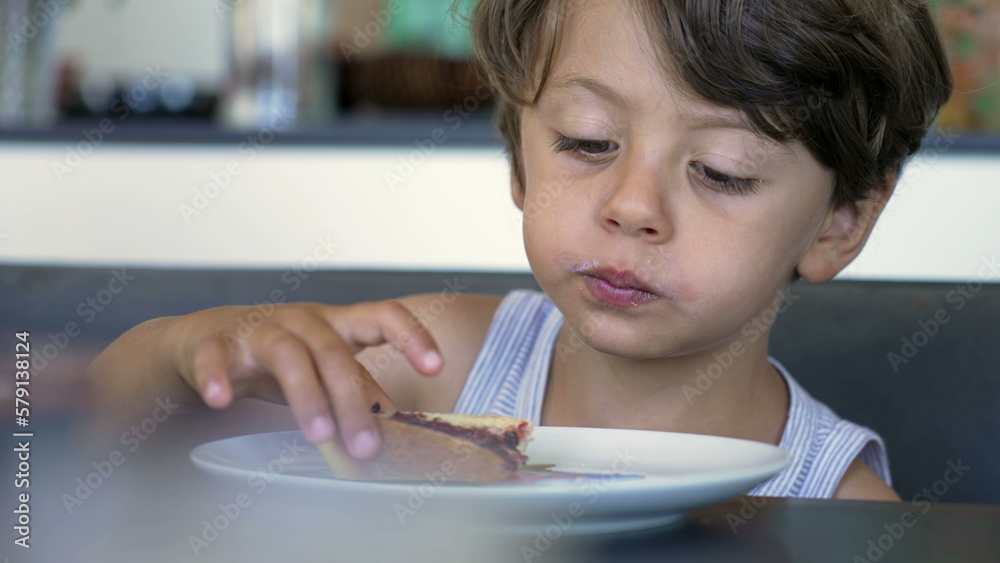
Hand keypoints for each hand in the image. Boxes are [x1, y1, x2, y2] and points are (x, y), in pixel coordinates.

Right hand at [169, 301, 441, 457]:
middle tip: (364, 447)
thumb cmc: (281, 356)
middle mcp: (303, 320)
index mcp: (338, 324)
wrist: (207, 339)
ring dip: (306, 396)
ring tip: (319, 435)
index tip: (435, 366)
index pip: (383, 316)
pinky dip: (218, 378)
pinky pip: (216, 357)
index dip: (412, 336)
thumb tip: (397, 420)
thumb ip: (360, 386)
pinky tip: (221, 401)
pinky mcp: (216, 341)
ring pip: (288, 355)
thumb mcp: (327, 368)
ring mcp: (259, 328)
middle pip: (334, 352)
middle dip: (352, 400)